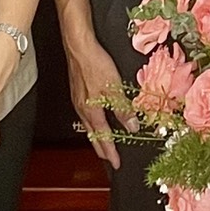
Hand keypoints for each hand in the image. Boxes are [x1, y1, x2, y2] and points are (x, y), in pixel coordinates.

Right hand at [62, 22, 129, 169]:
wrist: (79, 48)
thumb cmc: (94, 64)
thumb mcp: (114, 88)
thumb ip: (123, 108)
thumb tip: (132, 126)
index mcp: (92, 111)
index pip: (103, 137)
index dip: (111, 152)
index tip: (116, 163)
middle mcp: (83, 109)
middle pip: (92, 136)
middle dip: (101, 149)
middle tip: (109, 159)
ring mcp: (78, 101)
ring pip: (88, 126)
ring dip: (96, 137)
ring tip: (103, 143)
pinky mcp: (77, 92)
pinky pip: (86, 115)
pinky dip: (92, 123)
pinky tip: (96, 119)